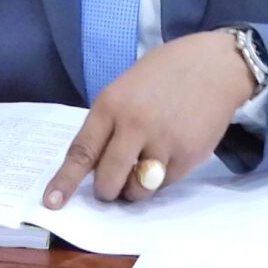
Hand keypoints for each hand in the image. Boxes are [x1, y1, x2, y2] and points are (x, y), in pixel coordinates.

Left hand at [42, 31, 255, 208]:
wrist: (216, 65)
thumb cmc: (166, 73)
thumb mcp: (126, 87)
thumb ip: (110, 123)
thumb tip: (96, 165)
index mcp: (112, 104)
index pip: (82, 151)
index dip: (65, 181)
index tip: (51, 203)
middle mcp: (135, 124)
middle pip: (108, 180)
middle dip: (107, 191)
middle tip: (112, 186)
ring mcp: (163, 142)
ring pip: (138, 189)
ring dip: (135, 189)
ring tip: (143, 170)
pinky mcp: (188, 155)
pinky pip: (165, 184)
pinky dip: (163, 176)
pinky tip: (171, 151)